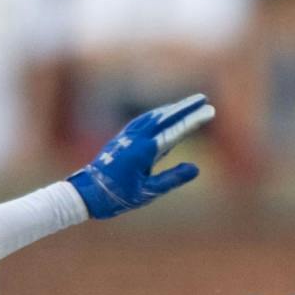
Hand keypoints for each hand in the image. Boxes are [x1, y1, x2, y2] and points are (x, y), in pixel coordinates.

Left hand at [68, 93, 215, 218]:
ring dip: (171, 108)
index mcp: (144, 151)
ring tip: (187, 104)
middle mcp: (136, 139)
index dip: (193, 120)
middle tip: (203, 98)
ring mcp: (127, 136)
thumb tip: (195, 168)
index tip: (209, 111)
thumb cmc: (117, 196)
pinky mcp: (122, 138)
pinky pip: (143, 120)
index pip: (174, 131)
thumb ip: (172, 179)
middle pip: (165, 117)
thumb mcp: (147, 192)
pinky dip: (157, 114)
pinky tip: (162, 115)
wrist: (86, 193)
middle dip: (185, 107)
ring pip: (153, 116)